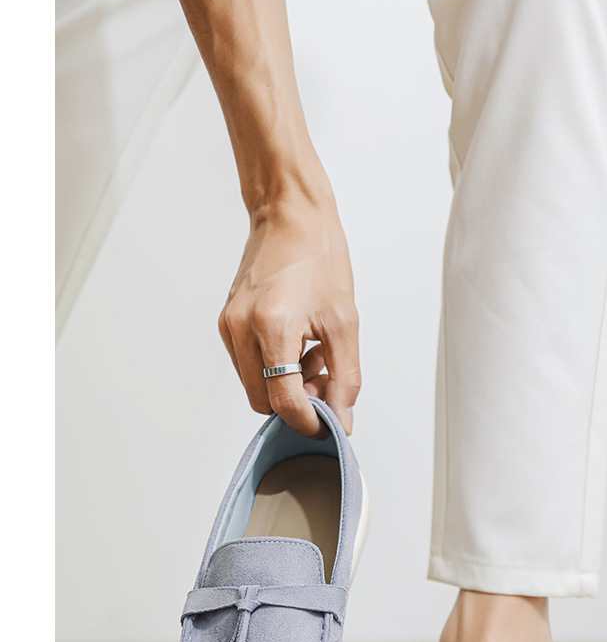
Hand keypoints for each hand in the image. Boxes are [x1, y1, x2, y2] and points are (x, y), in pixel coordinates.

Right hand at [219, 192, 360, 436]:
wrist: (291, 216)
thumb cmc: (318, 256)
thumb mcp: (344, 321)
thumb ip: (345, 377)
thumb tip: (342, 417)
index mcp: (273, 326)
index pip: (283, 400)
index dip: (308, 421)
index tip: (327, 425)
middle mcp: (242, 328)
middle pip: (263, 401)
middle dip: (297, 403)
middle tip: (326, 382)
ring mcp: (229, 325)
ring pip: (255, 386)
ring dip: (285, 385)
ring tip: (314, 357)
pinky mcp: (226, 322)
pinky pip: (248, 365)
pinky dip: (273, 368)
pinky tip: (297, 346)